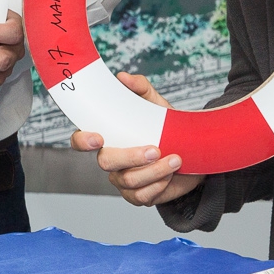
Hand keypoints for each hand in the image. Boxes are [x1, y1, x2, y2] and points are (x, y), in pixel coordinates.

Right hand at [70, 73, 202, 205]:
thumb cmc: (166, 127)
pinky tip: (171, 174)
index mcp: (108, 136)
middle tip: (155, 149)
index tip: (98, 137)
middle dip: (131, 156)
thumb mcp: (156, 104)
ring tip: (175, 159)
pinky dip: (159, 184)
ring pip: (129, 180)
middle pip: (106, 162)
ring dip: (155, 170)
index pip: (81, 141)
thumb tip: (123, 77)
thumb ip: (140, 88)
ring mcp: (122, 180)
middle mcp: (110, 159)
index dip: (83, 140)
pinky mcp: (138, 196)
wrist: (192, 155)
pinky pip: (143, 196)